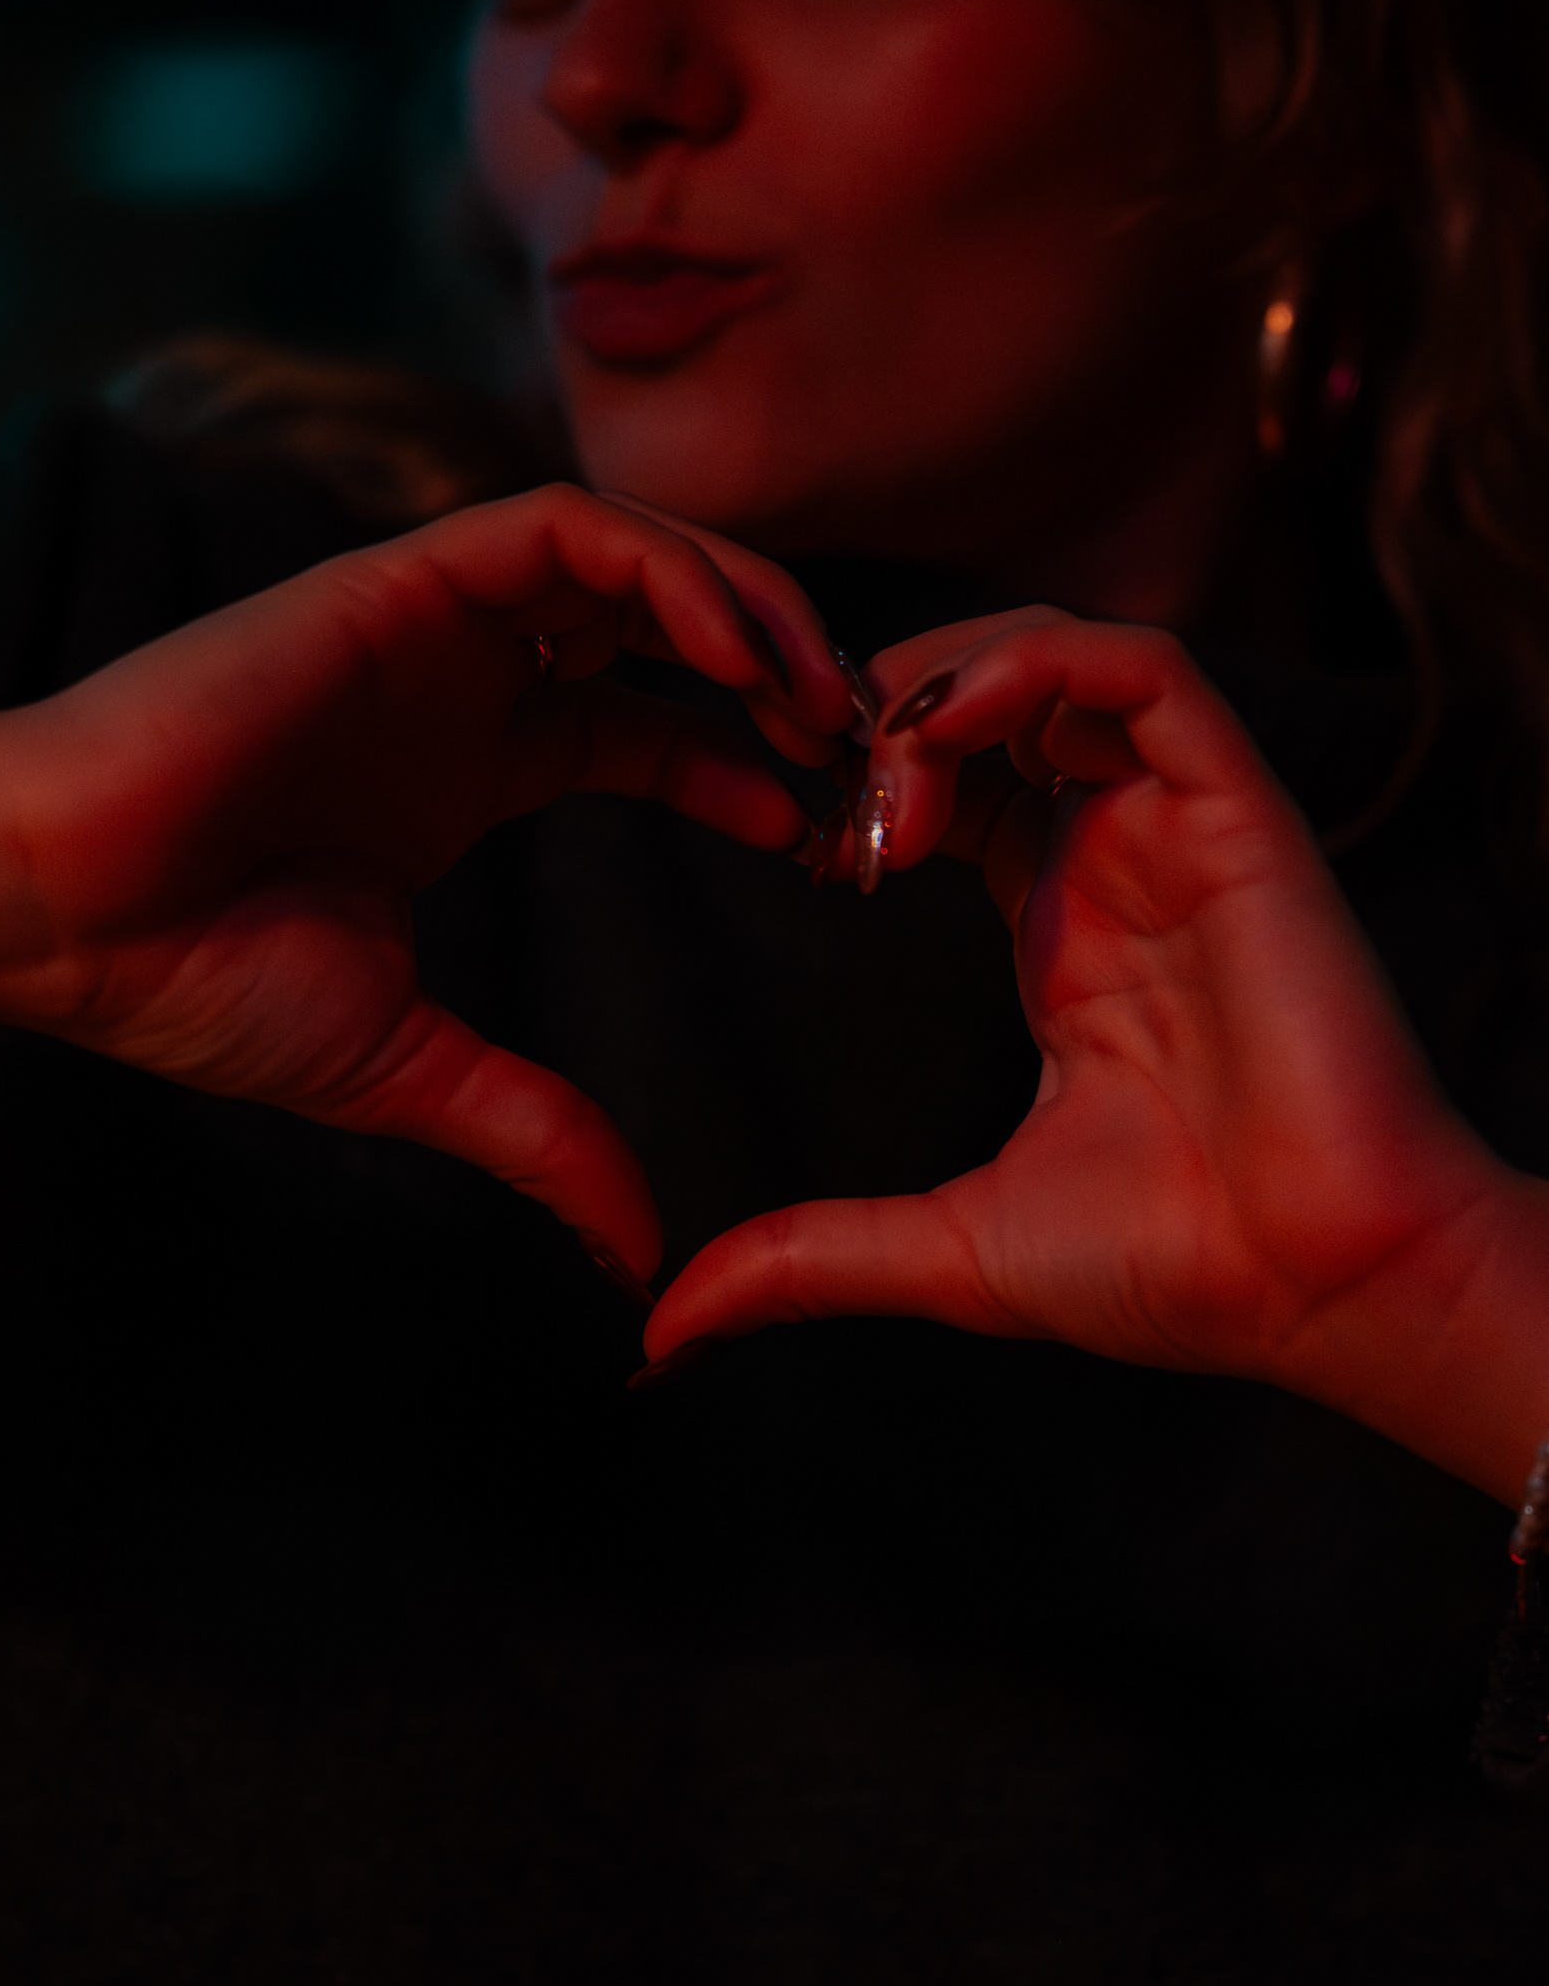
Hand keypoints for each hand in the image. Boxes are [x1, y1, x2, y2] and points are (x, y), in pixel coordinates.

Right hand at [0, 485, 852, 1286]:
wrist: (58, 913)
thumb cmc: (193, 978)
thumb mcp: (411, 1067)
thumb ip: (538, 1134)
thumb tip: (637, 1252)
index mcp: (464, 766)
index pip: (643, 731)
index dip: (743, 766)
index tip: (816, 830)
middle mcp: (459, 680)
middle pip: (659, 627)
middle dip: (771, 670)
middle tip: (856, 748)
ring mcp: (431, 624)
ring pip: (631, 559)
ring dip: (744, 607)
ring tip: (818, 696)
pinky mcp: (396, 579)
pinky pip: (563, 531)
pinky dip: (665, 570)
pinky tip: (735, 646)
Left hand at [643, 608, 1548, 1501]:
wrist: (1316, 1290)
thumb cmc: (1171, 1269)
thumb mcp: (947, 1248)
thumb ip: (808, 1257)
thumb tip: (669, 1326)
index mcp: (1059, 925)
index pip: (952, 783)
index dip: (858, 782)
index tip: (791, 841)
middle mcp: (1116, 858)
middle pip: (993, 696)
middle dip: (883, 708)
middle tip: (808, 774)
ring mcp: (1179, 829)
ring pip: (1060, 659)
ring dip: (946, 678)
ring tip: (875, 765)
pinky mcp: (1242, 813)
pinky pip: (1146, 671)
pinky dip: (1037, 667)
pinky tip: (946, 729)